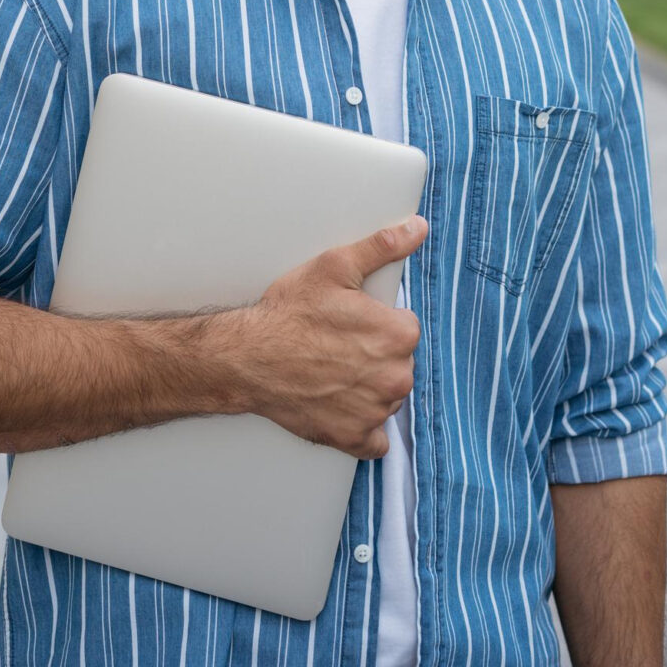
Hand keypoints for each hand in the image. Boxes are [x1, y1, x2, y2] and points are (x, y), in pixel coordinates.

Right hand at [236, 216, 426, 458]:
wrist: (248, 356)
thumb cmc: (289, 312)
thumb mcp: (335, 266)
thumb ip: (383, 246)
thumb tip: (417, 227)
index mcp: (398, 335)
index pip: (405, 327)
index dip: (377, 321)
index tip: (352, 320)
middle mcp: (395, 378)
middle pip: (398, 363)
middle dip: (375, 353)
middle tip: (337, 343)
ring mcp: (375, 412)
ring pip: (386, 397)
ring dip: (367, 387)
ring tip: (331, 369)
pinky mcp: (353, 438)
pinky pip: (374, 438)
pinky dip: (361, 426)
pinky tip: (339, 405)